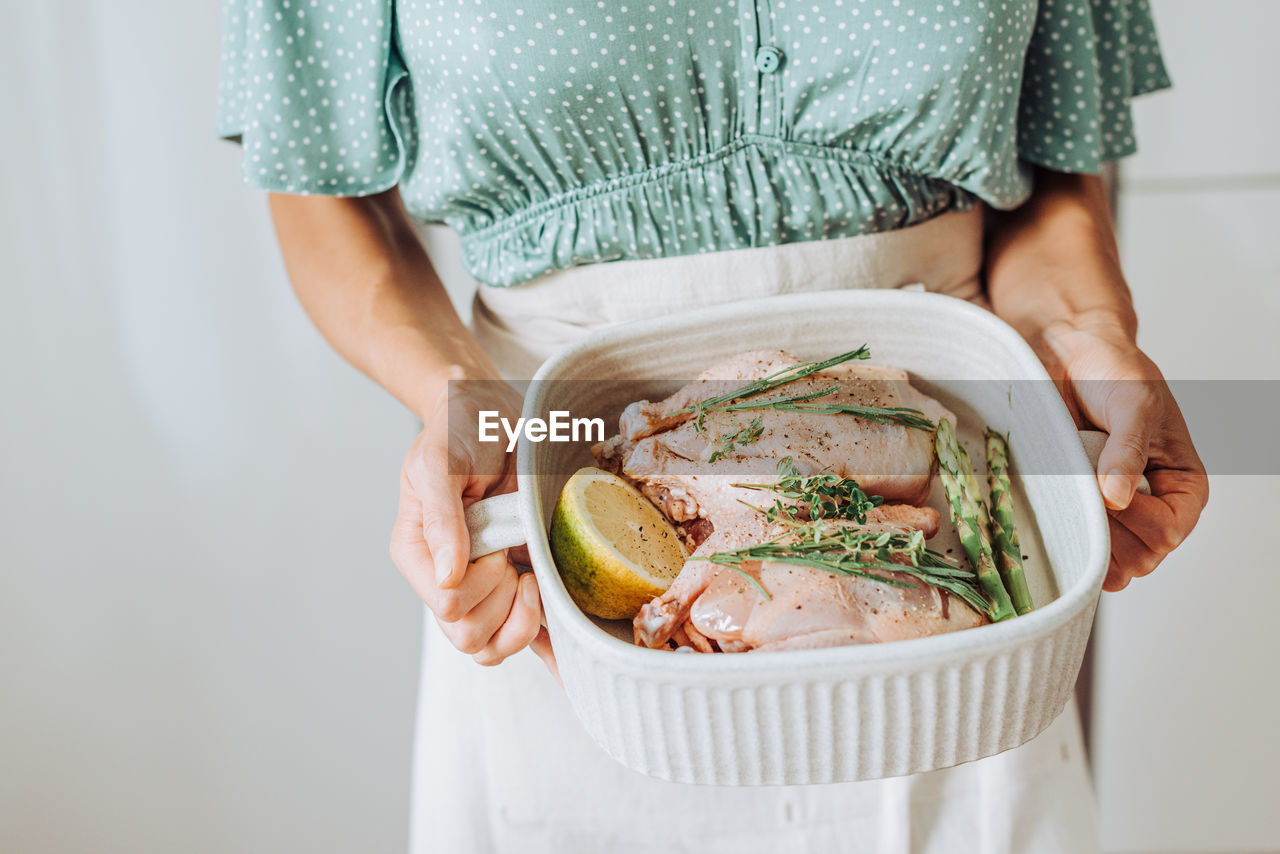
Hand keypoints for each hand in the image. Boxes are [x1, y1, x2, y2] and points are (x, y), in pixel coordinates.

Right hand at [389, 376, 557, 671]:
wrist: (492, 412)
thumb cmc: (459, 429)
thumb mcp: (441, 461)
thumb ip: (441, 516)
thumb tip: (446, 576)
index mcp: (418, 555)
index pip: (448, 606)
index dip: (479, 584)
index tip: (494, 546)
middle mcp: (447, 579)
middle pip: (471, 638)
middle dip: (503, 602)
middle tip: (513, 558)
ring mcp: (483, 587)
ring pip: (495, 649)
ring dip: (525, 621)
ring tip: (533, 577)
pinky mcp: (515, 586)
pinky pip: (526, 638)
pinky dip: (548, 651)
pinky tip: (569, 663)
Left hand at [1039, 318, 1208, 590]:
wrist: (1068, 356)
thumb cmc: (1112, 372)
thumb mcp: (1132, 404)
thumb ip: (1128, 450)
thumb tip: (1118, 498)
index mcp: (1182, 486)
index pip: (1168, 533)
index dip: (1138, 523)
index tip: (1109, 492)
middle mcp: (1151, 507)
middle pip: (1137, 558)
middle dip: (1107, 531)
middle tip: (1081, 489)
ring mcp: (1111, 514)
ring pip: (1104, 561)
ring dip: (1081, 535)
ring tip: (1065, 491)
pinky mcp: (1075, 509)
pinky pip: (1071, 546)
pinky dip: (1058, 535)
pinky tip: (1048, 505)